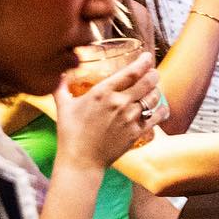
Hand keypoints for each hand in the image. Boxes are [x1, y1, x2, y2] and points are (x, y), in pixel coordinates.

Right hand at [55, 52, 156, 169]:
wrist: (81, 161)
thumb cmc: (70, 133)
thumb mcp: (63, 106)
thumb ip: (60, 87)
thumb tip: (56, 74)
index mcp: (103, 92)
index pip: (131, 72)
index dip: (144, 62)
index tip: (147, 57)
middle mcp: (119, 103)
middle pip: (147, 82)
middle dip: (153, 74)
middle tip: (153, 72)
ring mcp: (130, 118)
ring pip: (153, 98)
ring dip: (156, 91)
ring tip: (154, 89)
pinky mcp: (136, 133)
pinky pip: (156, 117)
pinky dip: (161, 110)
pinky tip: (162, 108)